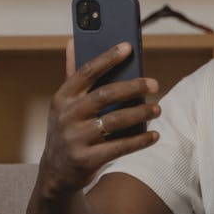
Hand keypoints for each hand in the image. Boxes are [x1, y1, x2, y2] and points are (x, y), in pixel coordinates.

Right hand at [37, 41, 159, 197]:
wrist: (56, 173)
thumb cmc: (67, 131)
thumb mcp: (64, 105)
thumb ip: (73, 75)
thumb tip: (73, 40)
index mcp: (62, 98)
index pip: (86, 72)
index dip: (107, 58)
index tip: (128, 47)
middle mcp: (66, 116)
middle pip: (105, 95)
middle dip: (133, 87)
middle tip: (154, 84)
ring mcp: (75, 139)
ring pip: (115, 121)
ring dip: (141, 113)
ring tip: (157, 109)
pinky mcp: (86, 160)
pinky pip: (120, 147)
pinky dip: (140, 140)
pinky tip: (154, 135)